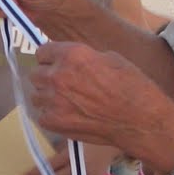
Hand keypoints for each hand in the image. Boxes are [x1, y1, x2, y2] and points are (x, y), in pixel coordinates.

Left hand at [29, 42, 169, 149]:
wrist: (138, 120)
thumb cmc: (131, 87)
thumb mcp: (110, 59)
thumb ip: (84, 58)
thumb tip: (72, 62)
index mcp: (72, 55)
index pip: (42, 52)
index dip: (50, 58)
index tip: (54, 64)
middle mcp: (58, 75)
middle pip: (35, 74)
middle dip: (47, 78)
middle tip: (62, 85)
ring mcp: (54, 101)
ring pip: (36, 96)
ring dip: (48, 98)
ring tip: (66, 102)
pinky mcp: (55, 122)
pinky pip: (42, 116)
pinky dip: (52, 117)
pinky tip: (68, 116)